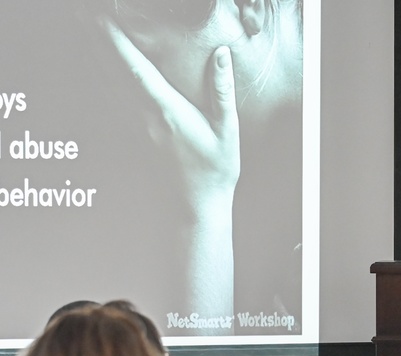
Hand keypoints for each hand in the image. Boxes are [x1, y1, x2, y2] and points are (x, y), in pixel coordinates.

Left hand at [98, 15, 236, 315]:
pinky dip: (105, 78)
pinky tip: (104, 69)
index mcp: (165, 110)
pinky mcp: (134, 135)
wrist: (196, 207)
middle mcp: (143, 116)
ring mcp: (134, 126)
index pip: (134, 66)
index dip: (115, 38)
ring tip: (91, 32)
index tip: (103, 16)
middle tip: (89, 15)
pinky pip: (113, 99)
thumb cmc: (215, 171)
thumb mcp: (227, 130)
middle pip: (112, 70)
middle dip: (99, 39)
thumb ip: (222, 90)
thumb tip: (221, 54)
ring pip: (108, 83)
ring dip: (98, 55)